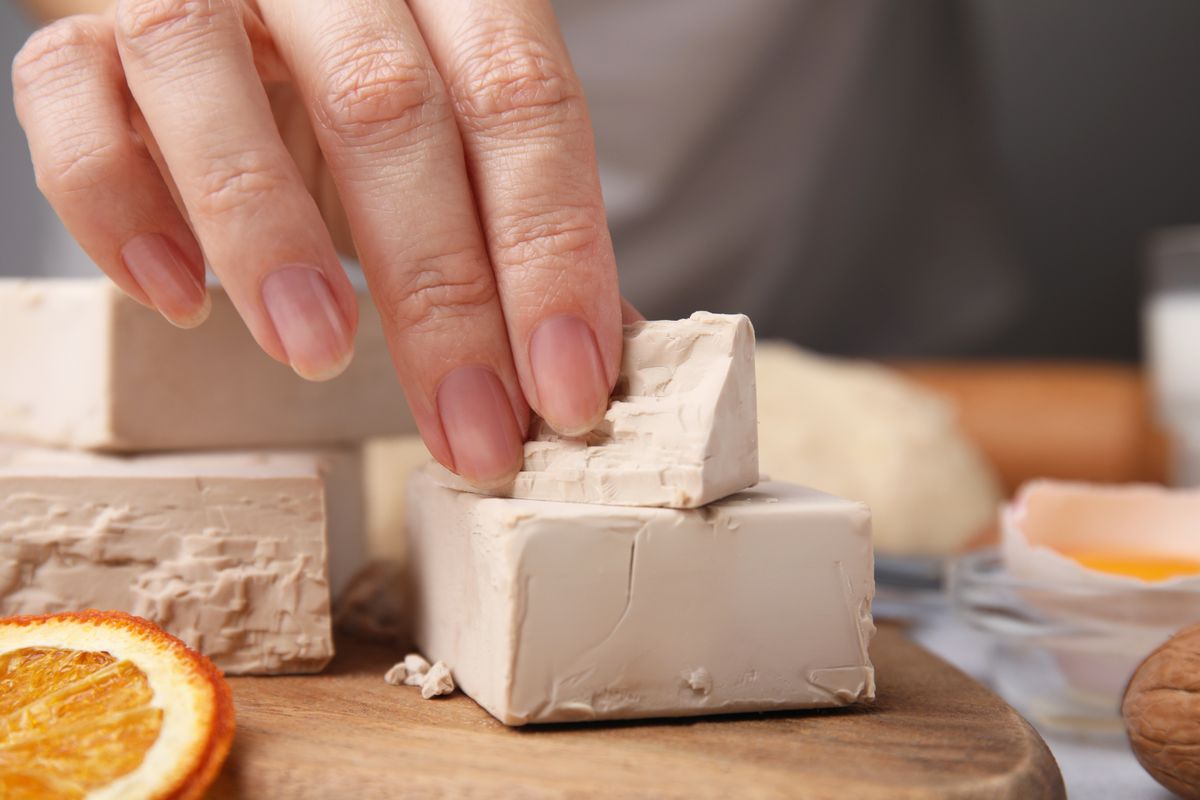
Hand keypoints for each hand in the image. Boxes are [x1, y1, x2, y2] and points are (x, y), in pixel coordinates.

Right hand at [12, 0, 625, 485]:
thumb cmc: (368, 73)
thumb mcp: (460, 125)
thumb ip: (519, 212)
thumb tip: (606, 350)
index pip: (520, 100)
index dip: (551, 254)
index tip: (567, 389)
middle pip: (386, 108)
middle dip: (440, 293)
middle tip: (473, 428)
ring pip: (207, 73)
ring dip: (268, 232)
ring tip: (319, 354)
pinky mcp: (84, 28)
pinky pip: (69, 98)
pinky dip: (118, 208)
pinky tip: (178, 300)